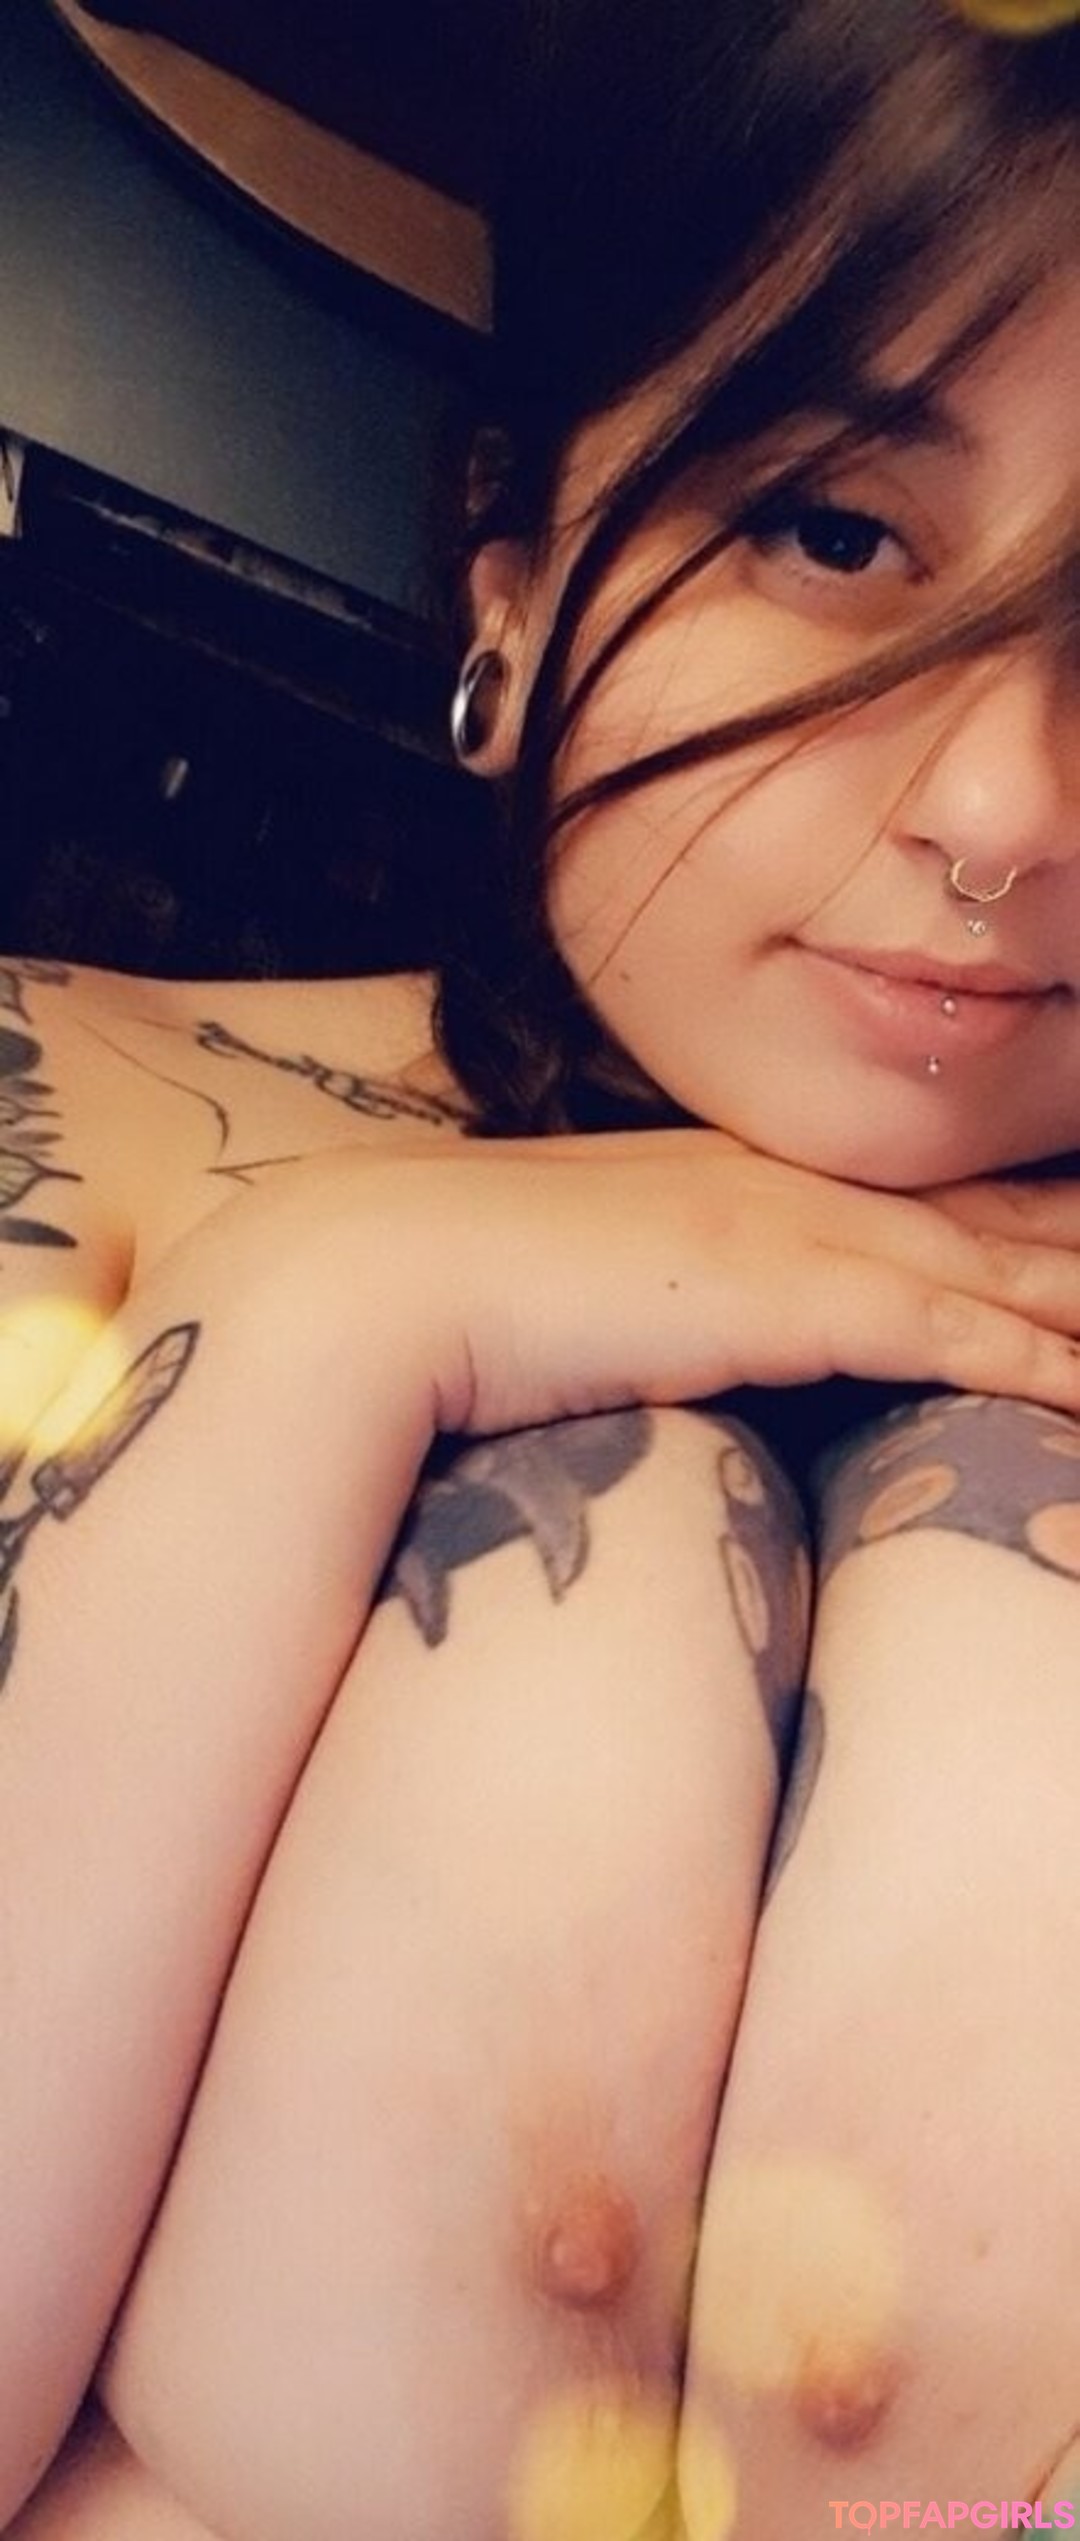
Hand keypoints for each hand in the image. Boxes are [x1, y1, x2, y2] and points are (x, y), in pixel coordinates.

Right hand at [197, 1130, 1079, 1435]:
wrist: (378, 1272)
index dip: (1029, 1220)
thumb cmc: (452, 1288)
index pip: (928, 1199)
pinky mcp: (794, 1295)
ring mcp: (800, 1229)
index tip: (1077, 1238)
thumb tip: (673, 1329)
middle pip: (999, 1218)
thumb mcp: (583, 1278)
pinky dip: (1045, 1365)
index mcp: (748, 1175)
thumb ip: (653, 1288)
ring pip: (1008, 1269)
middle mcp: (796, 1184)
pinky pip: (959, 1333)